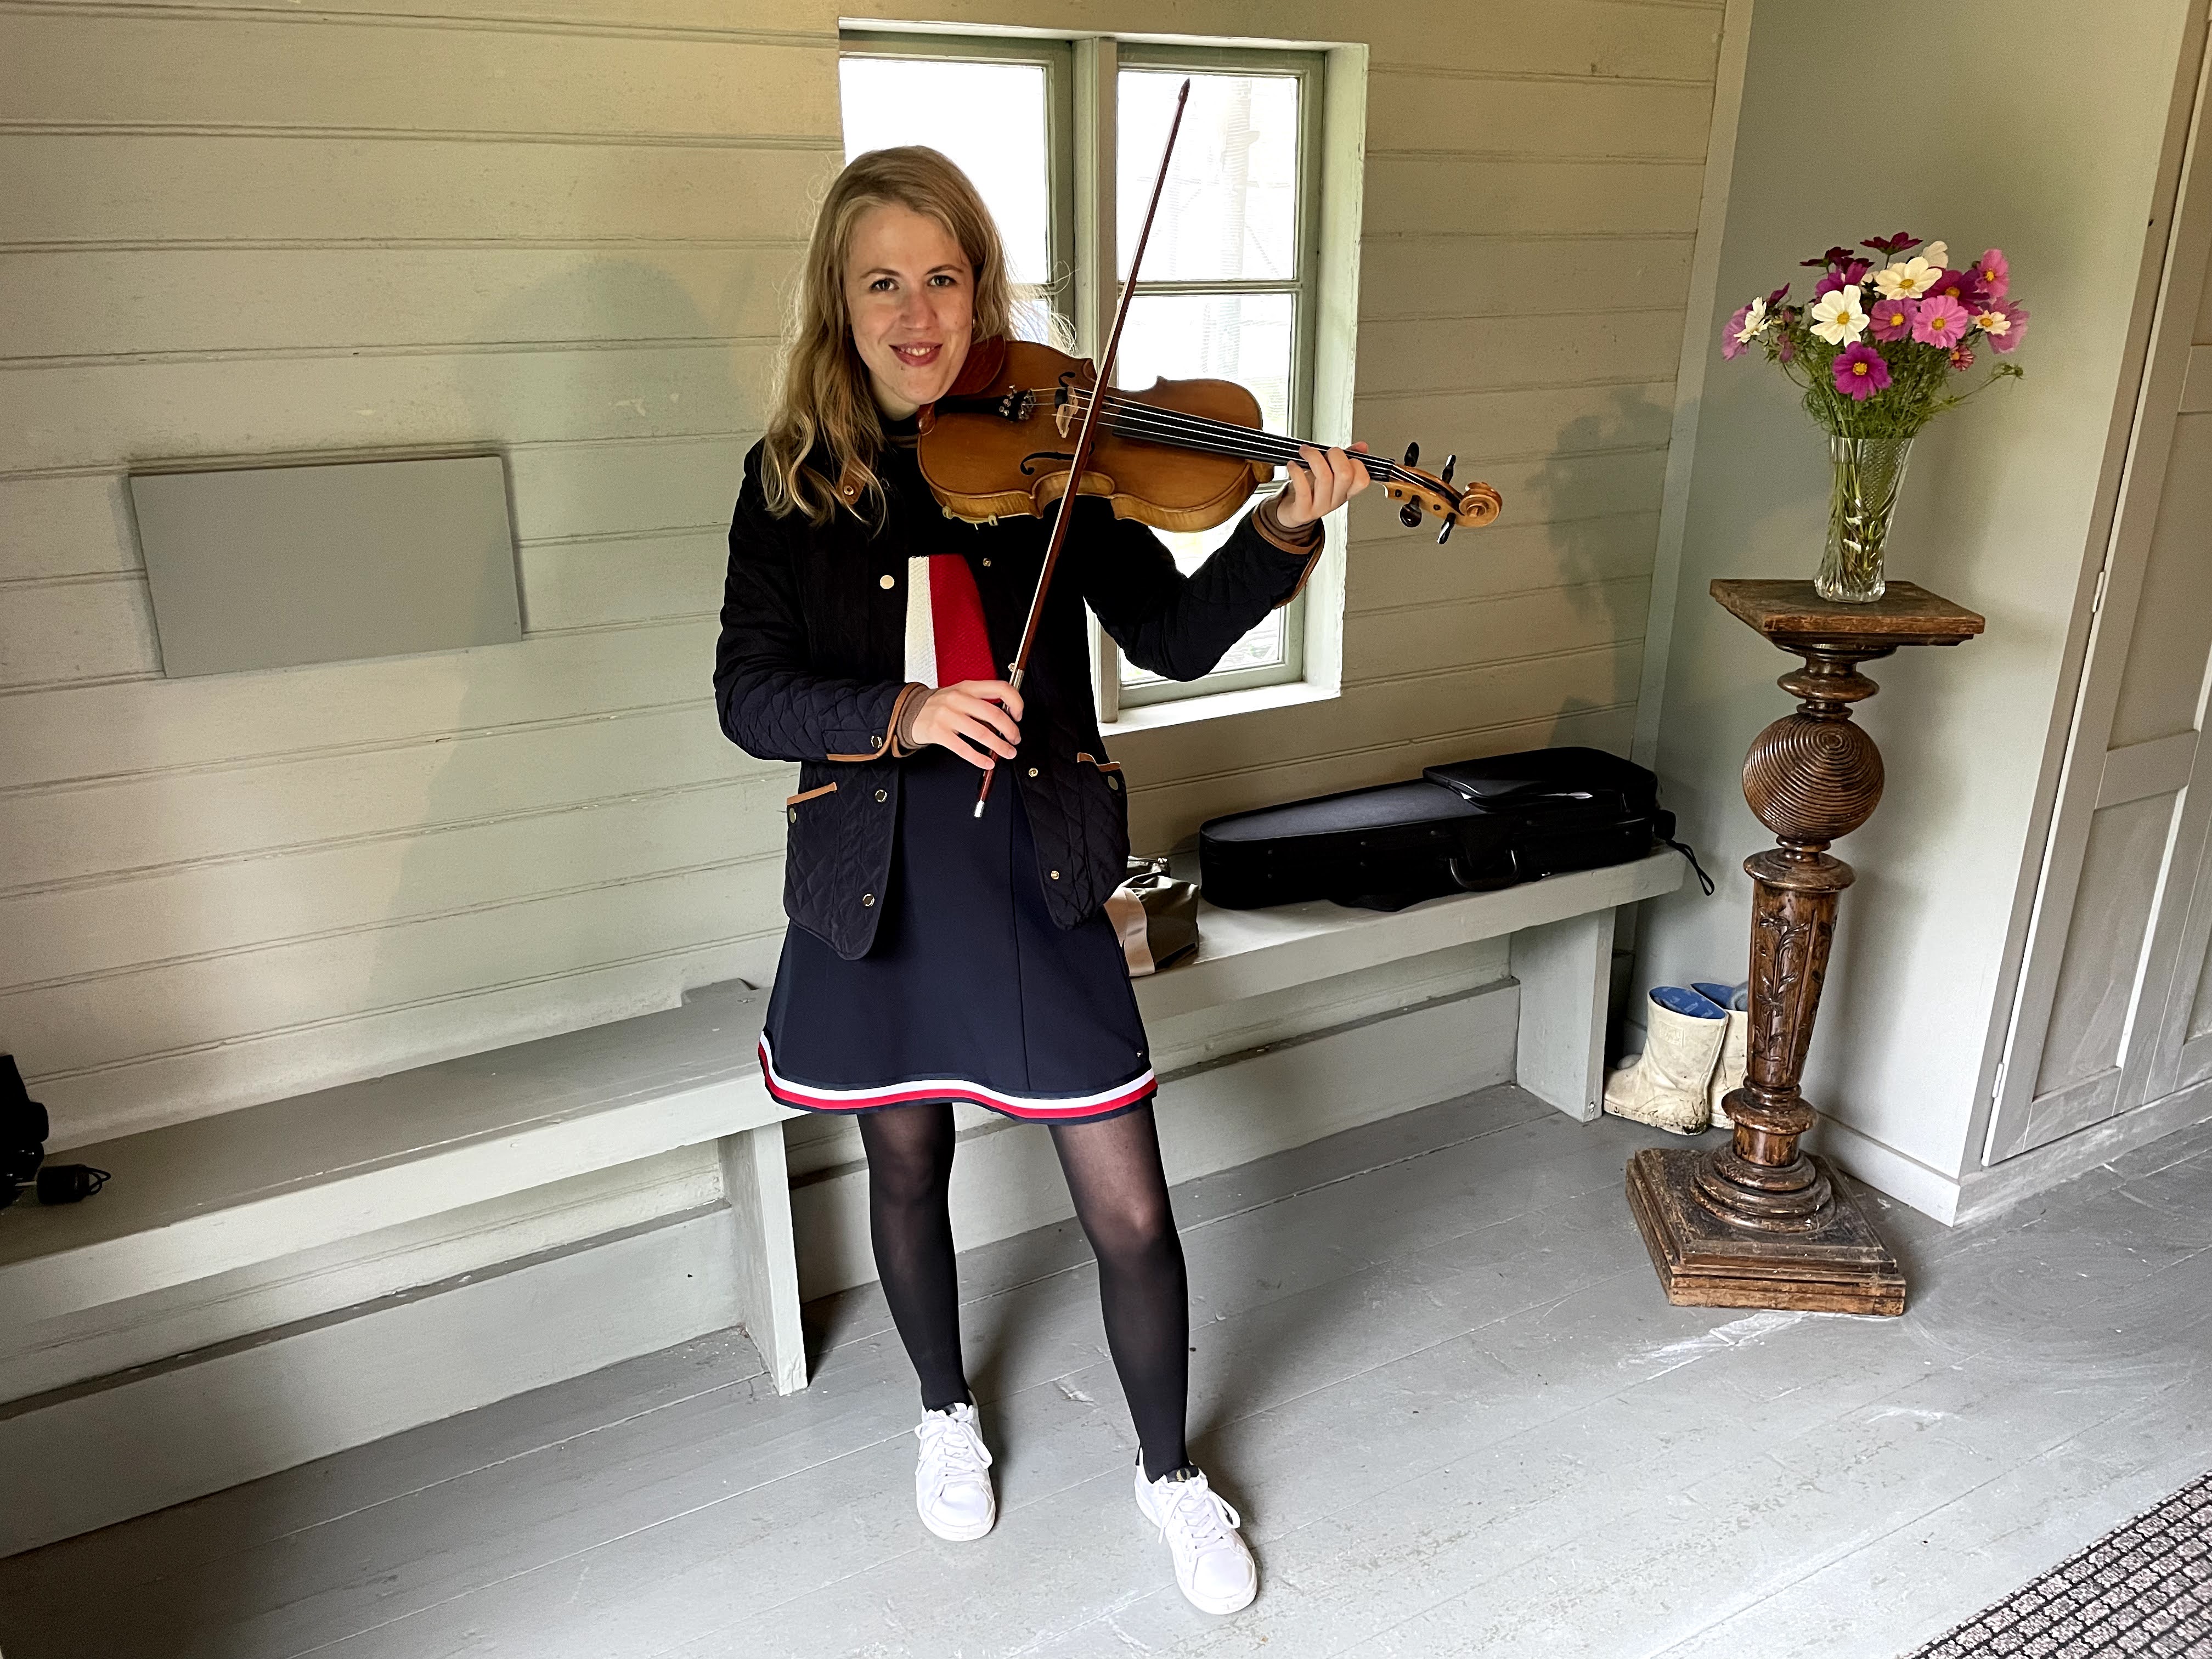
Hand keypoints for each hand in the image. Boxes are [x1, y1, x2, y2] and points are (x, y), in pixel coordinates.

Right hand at [908, 680, 1023, 770]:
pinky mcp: (938, 732)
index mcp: (968, 687)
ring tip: (1007, 752)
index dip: (1016, 702)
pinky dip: (979, 758)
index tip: (1018, 715)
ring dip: (999, 746)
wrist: (910, 711)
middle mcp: (958, 698)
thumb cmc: (940, 705)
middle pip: (994, 713)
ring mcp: (947, 715)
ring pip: (981, 732)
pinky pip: (963, 748)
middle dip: (1010, 730)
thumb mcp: (960, 695)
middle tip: (1015, 739)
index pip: (1001, 688)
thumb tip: (1006, 721)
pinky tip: (987, 762)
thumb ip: (981, 703)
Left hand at [1276, 441, 1369, 528]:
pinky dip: (1296, 472)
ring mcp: (1320, 507)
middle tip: (1324, 452)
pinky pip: (1303, 488)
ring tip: (1305, 452)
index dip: (1355, 462)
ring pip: (1324, 477)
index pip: (1362, 479)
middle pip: (1345, 475)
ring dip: (1313, 457)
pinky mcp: (1303, 511)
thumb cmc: (1310, 491)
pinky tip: (1292, 465)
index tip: (1342, 454)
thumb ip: (1345, 459)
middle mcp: (1335, 501)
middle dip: (1335, 455)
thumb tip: (1361, 446)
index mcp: (1346, 492)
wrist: (1292, 512)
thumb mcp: (1330, 475)